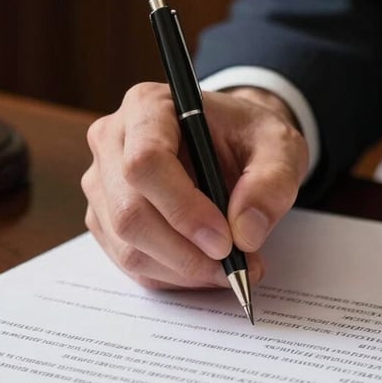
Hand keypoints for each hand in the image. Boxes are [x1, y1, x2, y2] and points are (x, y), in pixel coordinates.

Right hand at [81, 83, 308, 289]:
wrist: (231, 144)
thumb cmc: (248, 138)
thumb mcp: (280, 148)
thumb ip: (271, 184)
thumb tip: (245, 233)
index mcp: (147, 107)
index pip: (145, 162)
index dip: (183, 209)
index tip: (225, 240)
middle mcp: (112, 142)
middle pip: (129, 213)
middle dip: (185, 252)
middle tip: (234, 266)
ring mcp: (101, 184)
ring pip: (128, 246)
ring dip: (183, 270)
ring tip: (229, 268)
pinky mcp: (104, 219)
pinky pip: (131, 262)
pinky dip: (172, 276)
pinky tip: (205, 267)